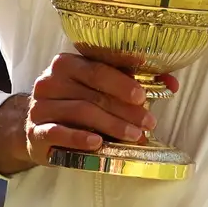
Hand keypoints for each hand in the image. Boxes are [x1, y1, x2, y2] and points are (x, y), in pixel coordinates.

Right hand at [0, 51, 176, 174]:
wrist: (38, 130)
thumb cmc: (76, 106)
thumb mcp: (98, 91)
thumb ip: (131, 85)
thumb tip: (172, 83)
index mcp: (66, 64)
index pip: (97, 69)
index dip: (122, 82)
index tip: (143, 96)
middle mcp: (49, 81)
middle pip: (92, 93)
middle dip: (124, 109)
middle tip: (148, 122)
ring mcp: (40, 106)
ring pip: (80, 112)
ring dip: (111, 124)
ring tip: (134, 136)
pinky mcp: (35, 132)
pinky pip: (57, 132)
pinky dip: (79, 137)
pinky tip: (98, 143)